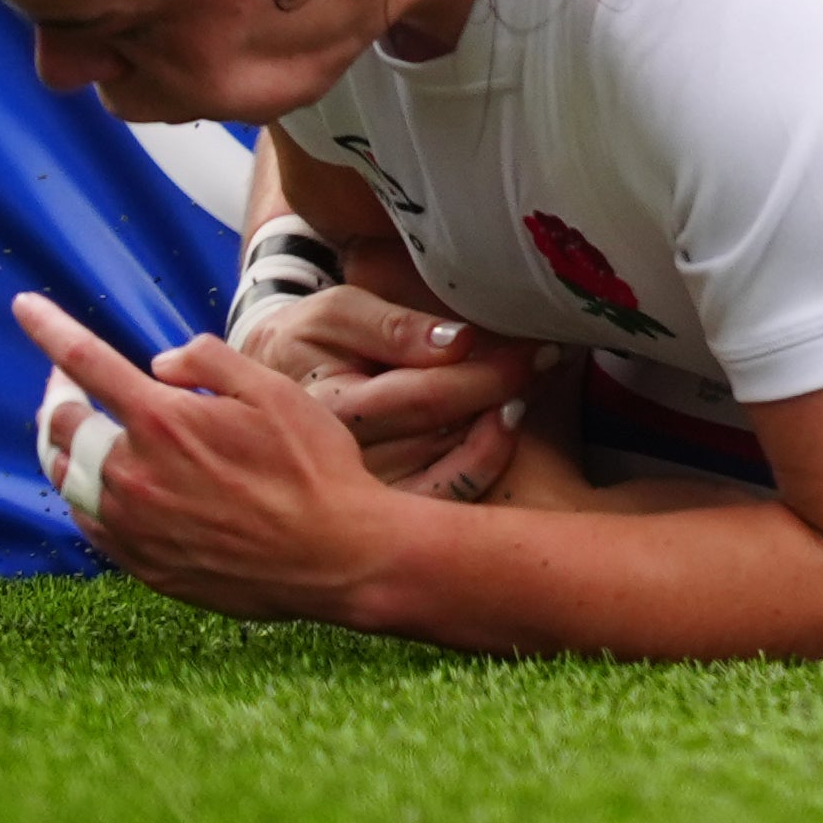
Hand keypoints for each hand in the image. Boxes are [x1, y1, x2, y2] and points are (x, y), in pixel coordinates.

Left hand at [16, 292, 506, 615]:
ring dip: (63, 447)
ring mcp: (132, 525)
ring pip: (64, 478)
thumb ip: (209, 362)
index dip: (49, 329)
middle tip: (69, 383)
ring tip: (76, 432)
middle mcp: (133, 474)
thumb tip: (159, 363)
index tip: (22, 306)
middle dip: (58, 394)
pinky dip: (81, 495)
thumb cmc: (314, 468)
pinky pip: (87, 522)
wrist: (335, 556)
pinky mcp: (142, 564)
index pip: (86, 362)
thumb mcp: (274, 391)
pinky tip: (103, 487)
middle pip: (61, 425)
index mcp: (163, 421)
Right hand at [235, 285, 542, 485]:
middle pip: (443, 435)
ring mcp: (364, 494)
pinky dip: (484, 463)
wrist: (274, 388)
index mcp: (326, 408)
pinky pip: (444, 499)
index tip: (534, 345)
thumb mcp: (339, 313)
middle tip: (549, 358)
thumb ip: (393, 326)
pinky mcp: (382, 509)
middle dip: (503, 392)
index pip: (421, 396)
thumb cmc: (314, 339)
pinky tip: (504, 428)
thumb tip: (457, 341)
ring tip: (534, 386)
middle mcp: (342, 465)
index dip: (484, 371)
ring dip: (501, 428)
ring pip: (451, 472)